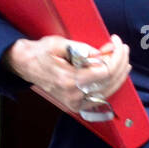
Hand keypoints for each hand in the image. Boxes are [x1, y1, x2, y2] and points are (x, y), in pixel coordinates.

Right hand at [3, 34, 130, 116]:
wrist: (25, 65)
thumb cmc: (41, 53)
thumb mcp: (60, 43)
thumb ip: (83, 49)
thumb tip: (102, 54)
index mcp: (69, 80)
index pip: (105, 72)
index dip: (116, 56)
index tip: (116, 42)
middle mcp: (73, 96)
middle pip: (109, 82)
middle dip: (120, 62)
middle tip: (122, 47)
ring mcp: (74, 103)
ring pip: (108, 92)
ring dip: (119, 74)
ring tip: (123, 58)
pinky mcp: (76, 105)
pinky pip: (100, 97)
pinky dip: (111, 85)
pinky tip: (116, 73)